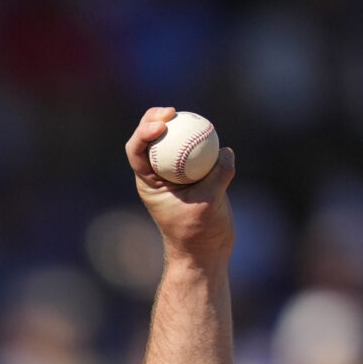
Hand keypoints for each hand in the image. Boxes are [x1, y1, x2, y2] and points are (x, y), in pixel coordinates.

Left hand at [126, 107, 235, 263]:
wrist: (206, 252)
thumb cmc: (199, 233)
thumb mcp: (209, 204)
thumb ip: (218, 176)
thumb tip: (226, 152)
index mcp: (148, 182)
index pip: (136, 149)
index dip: (144, 131)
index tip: (161, 124)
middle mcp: (158, 174)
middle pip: (151, 138)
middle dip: (156, 118)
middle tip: (172, 111)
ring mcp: (175, 173)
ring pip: (173, 141)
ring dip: (181, 126)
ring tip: (196, 119)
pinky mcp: (194, 174)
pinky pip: (196, 150)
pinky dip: (203, 141)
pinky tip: (214, 136)